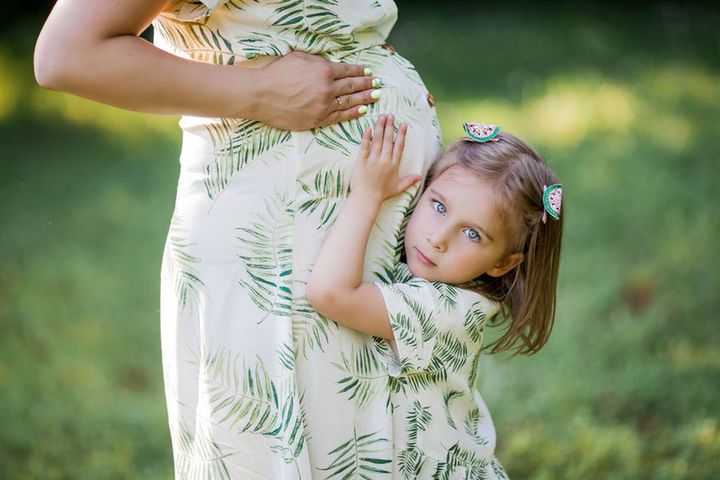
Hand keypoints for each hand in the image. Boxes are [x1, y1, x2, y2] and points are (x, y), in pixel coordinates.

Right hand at [251, 51, 379, 130]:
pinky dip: (353, 113)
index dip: (360, 72)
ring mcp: (324, 106)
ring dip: (364, 99)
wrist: (261, 95)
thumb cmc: (277, 74)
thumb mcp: (299, 58)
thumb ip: (318, 62)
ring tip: (375, 97)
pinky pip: (340, 117)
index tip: (368, 72)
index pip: (347, 71)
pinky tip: (362, 110)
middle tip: (377, 84)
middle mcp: (327, 88)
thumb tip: (331, 65)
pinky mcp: (318, 119)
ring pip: (350, 102)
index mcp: (324, 70)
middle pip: (352, 86)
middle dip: (367, 85)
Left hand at [350, 114, 420, 202]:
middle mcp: (384, 160)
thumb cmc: (381, 194)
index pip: (399, 146)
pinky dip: (367, 137)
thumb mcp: (398, 188)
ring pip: (378, 140)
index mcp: (394, 165)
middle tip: (391, 115)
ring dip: (380, 127)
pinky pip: (365, 146)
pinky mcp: (362, 161)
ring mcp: (373, 160)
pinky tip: (369, 128)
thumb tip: (420, 177)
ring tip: (381, 116)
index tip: (403, 124)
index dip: (401, 134)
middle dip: (390, 126)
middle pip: (388, 140)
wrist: (366, 198)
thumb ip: (409, 181)